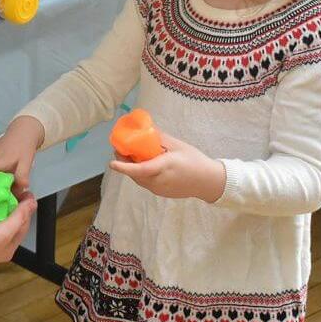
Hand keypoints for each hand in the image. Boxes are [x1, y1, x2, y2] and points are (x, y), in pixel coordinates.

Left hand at [109, 133, 225, 201]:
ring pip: (138, 179)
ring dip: (132, 168)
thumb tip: (144, 128)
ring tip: (130, 154)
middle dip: (124, 162)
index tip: (112, 163)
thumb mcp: (178, 145)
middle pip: (135, 174)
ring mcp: (158, 189)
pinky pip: (145, 182)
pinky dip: (140, 173)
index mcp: (164, 167)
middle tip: (120, 148)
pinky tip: (143, 164)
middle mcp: (159, 181)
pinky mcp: (160, 193)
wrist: (208, 182)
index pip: (141, 169)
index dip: (125, 167)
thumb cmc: (194, 160)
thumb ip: (160, 138)